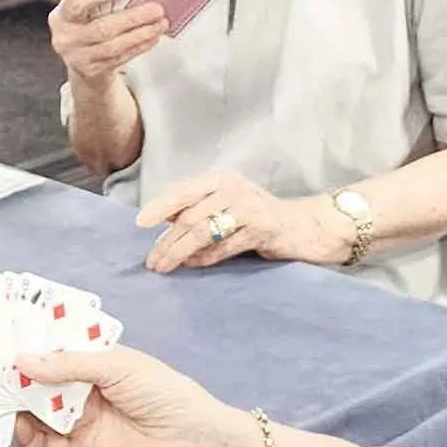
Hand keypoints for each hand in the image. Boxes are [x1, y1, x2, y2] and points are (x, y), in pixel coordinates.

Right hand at [9, 344, 254, 446]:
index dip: (29, 344)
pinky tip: (14, 425)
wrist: (193, 445)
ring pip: (37, 411)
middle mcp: (84, 389)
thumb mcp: (117, 367)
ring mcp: (80, 420)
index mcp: (96, 361)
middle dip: (15, 375)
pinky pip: (46, 443)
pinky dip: (27, 436)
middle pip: (41, 381)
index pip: (56, 349)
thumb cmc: (163, 394)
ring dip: (15, 404)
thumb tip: (21, 360)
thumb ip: (69, 365)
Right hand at [50, 0, 166, 88]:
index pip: (77, 3)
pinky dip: (139, 47)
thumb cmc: (85, 24)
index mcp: (61, 16)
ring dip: (141, 34)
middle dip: (133, 18)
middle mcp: (65, 38)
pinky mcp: (92, 71)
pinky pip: (120, 58)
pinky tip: (152, 38)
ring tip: (160, 24)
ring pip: (114, 46)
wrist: (79, 59)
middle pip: (102, 28)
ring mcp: (78, 57)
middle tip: (156, 9)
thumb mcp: (82, 10)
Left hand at [139, 170, 340, 272]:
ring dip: (179, 252)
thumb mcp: (228, 204)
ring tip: (164, 267)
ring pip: (203, 232)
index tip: (140, 223)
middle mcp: (234, 188)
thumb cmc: (260, 217)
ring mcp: (249, 208)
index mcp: (222, 179)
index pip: (184, 190)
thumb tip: (163, 220)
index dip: (160, 206)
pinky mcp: (261, 229)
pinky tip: (192, 265)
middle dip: (166, 240)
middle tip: (151, 261)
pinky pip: (223, 247)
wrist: (305, 226)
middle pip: (190, 215)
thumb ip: (200, 208)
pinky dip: (204, 259)